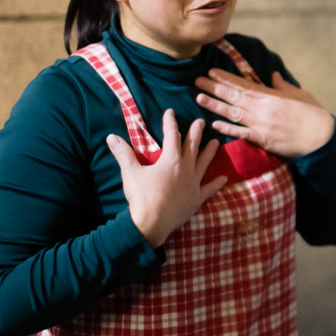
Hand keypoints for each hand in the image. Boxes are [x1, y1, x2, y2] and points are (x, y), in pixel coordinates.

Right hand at [109, 111, 223, 248]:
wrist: (151, 224)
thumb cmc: (141, 196)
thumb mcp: (130, 173)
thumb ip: (123, 153)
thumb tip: (111, 137)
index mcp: (171, 160)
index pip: (171, 136)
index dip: (170, 123)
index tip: (171, 112)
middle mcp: (186, 169)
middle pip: (192, 146)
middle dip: (196, 132)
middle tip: (201, 122)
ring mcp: (193, 184)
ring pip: (204, 163)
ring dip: (210, 152)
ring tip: (217, 142)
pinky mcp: (197, 199)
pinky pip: (209, 189)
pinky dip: (216, 184)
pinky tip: (224, 179)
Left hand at [194, 69, 335, 157]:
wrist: (321, 138)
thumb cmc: (314, 114)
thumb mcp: (300, 94)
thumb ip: (283, 86)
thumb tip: (274, 75)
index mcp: (271, 95)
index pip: (242, 84)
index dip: (225, 78)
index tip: (211, 71)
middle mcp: (262, 108)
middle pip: (233, 96)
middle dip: (214, 88)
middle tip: (197, 81)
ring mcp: (261, 124)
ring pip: (233, 113)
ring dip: (215, 105)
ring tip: (199, 98)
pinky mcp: (263, 139)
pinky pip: (241, 133)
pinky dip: (227, 128)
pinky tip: (214, 124)